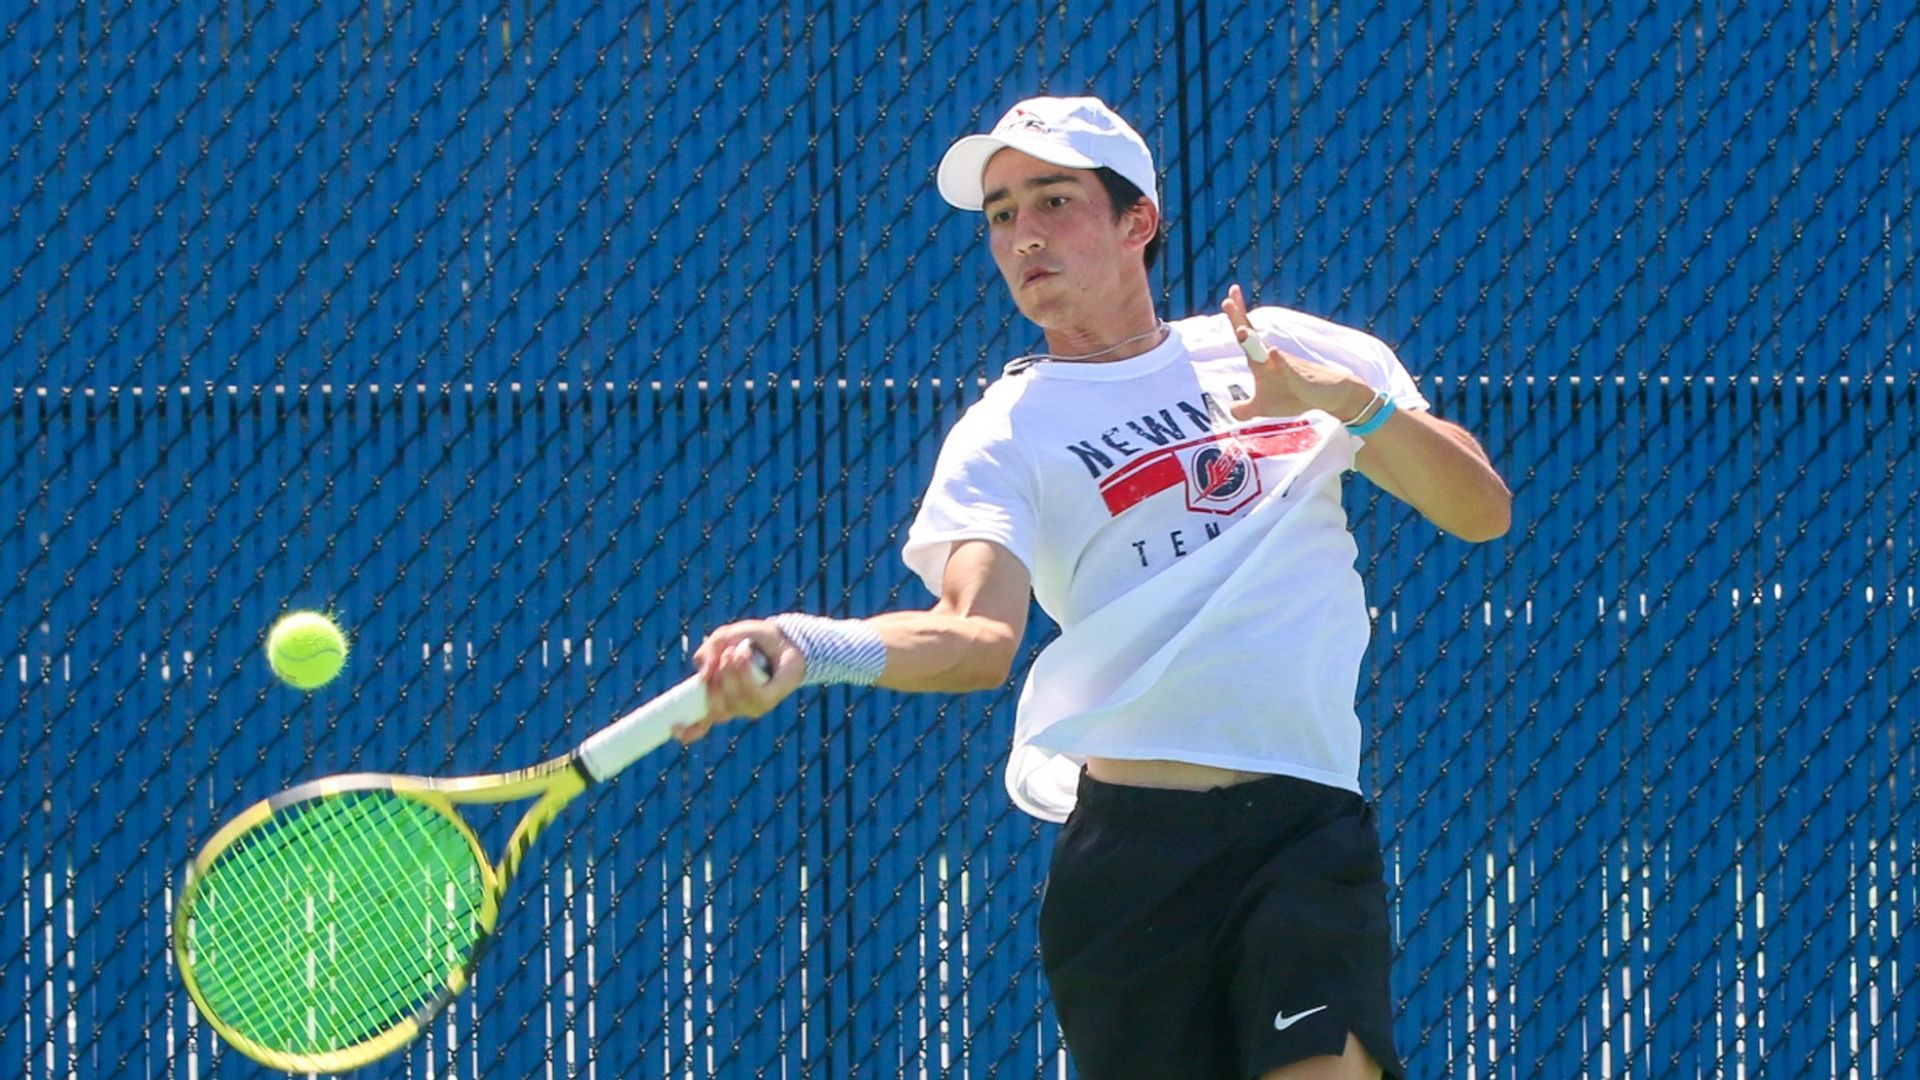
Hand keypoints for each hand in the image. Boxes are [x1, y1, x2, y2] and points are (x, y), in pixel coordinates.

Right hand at [678, 620, 806, 744]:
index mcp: (718, 698)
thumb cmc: (751, 641)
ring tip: (736, 651)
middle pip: (714, 707)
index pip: (700, 725)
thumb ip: (708, 651)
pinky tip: (742, 656)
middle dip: (714, 681)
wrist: (782, 638)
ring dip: (730, 672)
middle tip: (722, 655)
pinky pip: (752, 694)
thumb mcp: (723, 638)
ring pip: (731, 699)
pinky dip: (744, 672)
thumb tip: (703, 672)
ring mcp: (751, 706)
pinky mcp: (769, 700)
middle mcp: (733, 707)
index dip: (686, 731)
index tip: (673, 725)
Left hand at [1221, 284, 1372, 421]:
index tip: (1227, 299)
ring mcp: (1286, 367)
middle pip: (1252, 337)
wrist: (1327, 396)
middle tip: (1228, 299)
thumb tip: (1231, 410)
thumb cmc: (1294, 396)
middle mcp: (1272, 359)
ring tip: (1241, 330)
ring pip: (1266, 353)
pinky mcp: (1300, 380)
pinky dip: (1280, 363)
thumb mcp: (1264, 407)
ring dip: (1253, 342)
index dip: (1235, 319)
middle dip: (1239, 319)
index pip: (1245, 337)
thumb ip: (1245, 409)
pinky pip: (1288, 371)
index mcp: (1261, 362)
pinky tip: (1272, 353)